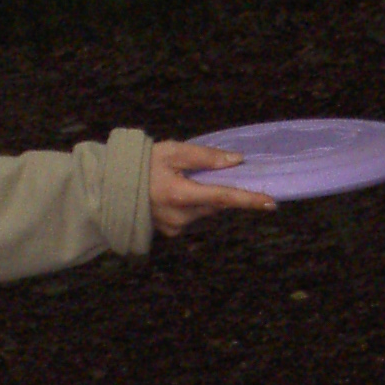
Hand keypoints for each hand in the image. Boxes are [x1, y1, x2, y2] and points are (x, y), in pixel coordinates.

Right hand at [149, 141, 275, 237]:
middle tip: (209, 174)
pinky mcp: (171, 232)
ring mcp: (176, 227)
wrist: (113, 187)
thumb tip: (236, 160)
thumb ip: (205, 156)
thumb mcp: (172, 151)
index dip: (248, 199)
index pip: (223, 197)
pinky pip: (192, 217)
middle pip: (216, 204)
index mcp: (180, 194)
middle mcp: (180, 216)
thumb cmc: (143, 164)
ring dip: (203, 197)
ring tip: (182, 181)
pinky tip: (175, 194)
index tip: (270, 202)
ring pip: (205, 211)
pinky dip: (191, 205)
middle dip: (219, 190)